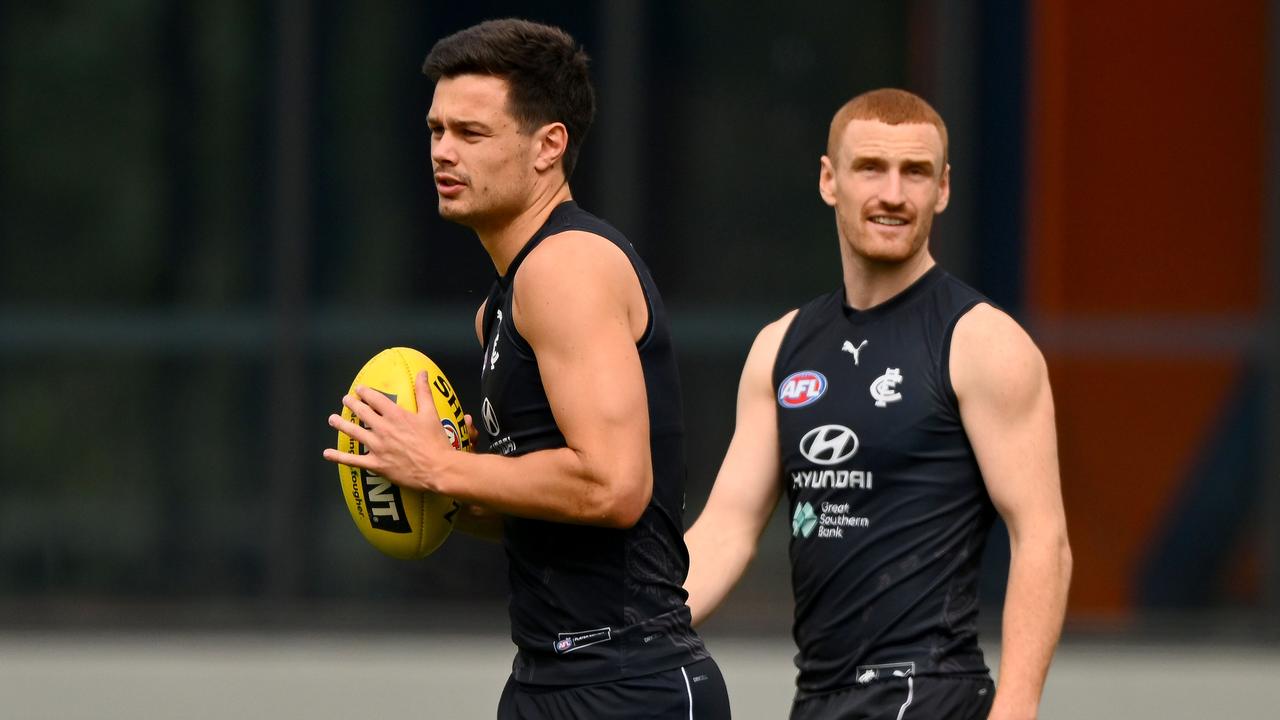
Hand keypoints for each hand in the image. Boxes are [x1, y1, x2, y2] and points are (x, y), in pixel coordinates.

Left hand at [322, 371, 453, 492]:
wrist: (437, 468)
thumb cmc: (436, 442)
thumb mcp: (431, 413)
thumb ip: (423, 392)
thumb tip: (422, 373)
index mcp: (396, 415)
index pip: (375, 399)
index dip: (365, 392)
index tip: (359, 389)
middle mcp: (383, 428)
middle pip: (362, 413)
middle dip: (351, 404)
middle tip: (345, 400)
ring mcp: (377, 447)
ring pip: (354, 432)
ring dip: (341, 424)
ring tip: (332, 419)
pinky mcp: (376, 464)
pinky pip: (353, 461)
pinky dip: (339, 457)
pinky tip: (328, 453)